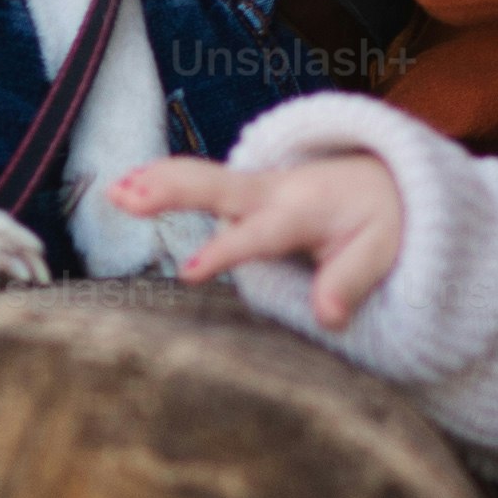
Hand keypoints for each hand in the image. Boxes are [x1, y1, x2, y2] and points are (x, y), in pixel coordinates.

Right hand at [111, 151, 408, 327]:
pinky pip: (201, 183)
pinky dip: (162, 179)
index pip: (260, 235)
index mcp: (303, 209)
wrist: (385, 179)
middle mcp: (271, 192)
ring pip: (202, 180)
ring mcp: (254, 190)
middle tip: (128, 197)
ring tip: (113, 191)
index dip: (225, 252)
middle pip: (218, 187)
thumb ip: (351, 282)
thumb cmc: (380, 219)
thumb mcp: (381, 250)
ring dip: (158, 180)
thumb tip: (328, 319)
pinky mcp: (243, 195)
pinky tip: (123, 187)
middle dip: (174, 190)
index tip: (188, 273)